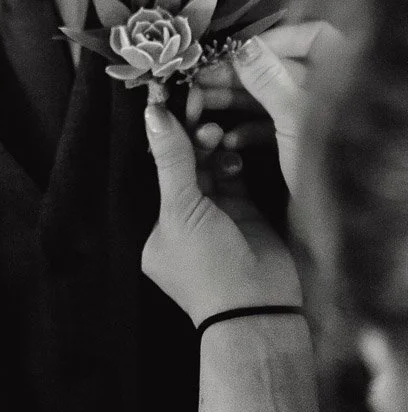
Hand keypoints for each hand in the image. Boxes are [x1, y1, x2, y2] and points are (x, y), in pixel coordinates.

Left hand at [141, 101, 301, 326]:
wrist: (258, 309)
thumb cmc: (206, 263)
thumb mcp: (181, 210)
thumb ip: (171, 159)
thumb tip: (152, 110)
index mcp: (156, 225)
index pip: (157, 170)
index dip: (166, 137)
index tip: (171, 102)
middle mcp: (183, 218)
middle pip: (184, 165)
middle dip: (191, 137)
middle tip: (199, 108)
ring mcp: (215, 214)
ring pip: (209, 167)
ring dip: (212, 146)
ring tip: (216, 131)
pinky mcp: (245, 211)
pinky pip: (234, 177)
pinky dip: (232, 162)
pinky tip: (233, 154)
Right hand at [189, 21, 341, 191]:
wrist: (338, 241)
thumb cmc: (326, 178)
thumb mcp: (296, 124)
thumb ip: (270, 80)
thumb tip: (242, 44)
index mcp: (340, 83)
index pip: (316, 37)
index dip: (279, 36)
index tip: (239, 50)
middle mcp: (328, 98)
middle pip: (282, 67)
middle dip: (240, 71)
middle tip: (200, 78)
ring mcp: (312, 125)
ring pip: (270, 98)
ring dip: (234, 99)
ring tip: (199, 107)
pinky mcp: (299, 150)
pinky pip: (270, 127)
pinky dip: (247, 129)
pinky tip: (227, 142)